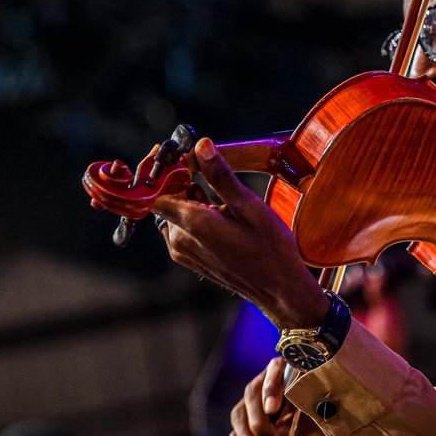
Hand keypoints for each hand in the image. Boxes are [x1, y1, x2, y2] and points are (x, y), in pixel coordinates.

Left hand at [151, 137, 327, 327]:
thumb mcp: (249, 206)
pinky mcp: (191, 260)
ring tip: (225, 204)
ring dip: (192, 202)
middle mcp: (180, 241)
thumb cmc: (270, 248)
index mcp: (192, 224)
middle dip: (184, 185)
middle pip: (167, 201)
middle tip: (214, 180)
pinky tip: (223, 218)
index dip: (165, 173)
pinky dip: (195, 218)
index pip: (156, 192)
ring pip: (175, 215)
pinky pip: (183, 230)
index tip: (183, 158)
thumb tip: (202, 145)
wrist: (279, 290)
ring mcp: (184, 253)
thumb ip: (220, 176)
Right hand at [227, 356, 329, 435]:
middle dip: (260, 426)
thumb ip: (306, 417)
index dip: (271, 389)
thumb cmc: (323, 415)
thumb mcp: (322, 414)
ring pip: (240, 421)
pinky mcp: (245, 428)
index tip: (273, 409)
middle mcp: (263, 384)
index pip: (274, 371)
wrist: (321, 430)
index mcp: (286, 371)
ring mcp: (251, 406)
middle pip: (251, 399)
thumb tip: (282, 431)